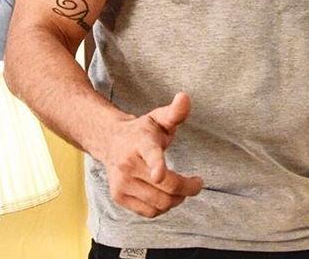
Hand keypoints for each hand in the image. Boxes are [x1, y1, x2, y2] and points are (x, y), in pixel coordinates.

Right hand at [102, 91, 203, 217]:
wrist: (111, 142)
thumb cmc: (142, 131)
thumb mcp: (159, 118)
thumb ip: (175, 112)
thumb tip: (185, 97)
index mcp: (141, 141)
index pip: (150, 153)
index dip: (156, 165)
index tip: (159, 174)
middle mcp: (128, 163)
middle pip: (165, 185)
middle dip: (188, 187)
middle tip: (197, 183)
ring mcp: (122, 182)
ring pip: (159, 203)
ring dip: (177, 199)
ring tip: (182, 189)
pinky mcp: (119, 197)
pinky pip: (149, 212)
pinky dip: (162, 208)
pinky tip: (165, 195)